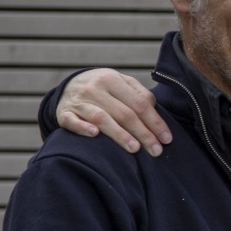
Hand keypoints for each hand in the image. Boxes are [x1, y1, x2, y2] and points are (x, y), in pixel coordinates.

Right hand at [57, 68, 171, 155]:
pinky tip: (95, 135)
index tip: (167, 139)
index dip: (155, 122)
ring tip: (135, 149)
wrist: (68, 85)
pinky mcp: (63, 113)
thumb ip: (139, 93)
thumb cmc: (104, 88)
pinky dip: (82, 128)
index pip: (139, 103)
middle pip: (124, 113)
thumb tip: (154, 109)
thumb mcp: (121, 83)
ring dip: (119, 134)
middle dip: (143, 133)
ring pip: (102, 118)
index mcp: (112, 79)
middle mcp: (95, 88)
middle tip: (157, 151)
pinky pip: (72, 121)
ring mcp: (78, 101)